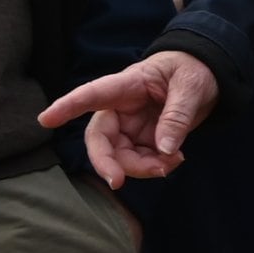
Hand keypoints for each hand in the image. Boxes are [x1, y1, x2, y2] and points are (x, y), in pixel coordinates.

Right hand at [40, 51, 223, 183]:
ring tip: (174, 162)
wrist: (208, 75)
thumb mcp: (192, 86)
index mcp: (127, 84)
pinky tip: (176, 159)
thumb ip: (177, 116)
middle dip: (106, 163)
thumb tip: (165, 149)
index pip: (92, 94)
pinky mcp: (142, 139)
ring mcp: (130, 125)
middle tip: (118, 182)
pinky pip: (139, 161)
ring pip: (119, 156)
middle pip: (100, 138)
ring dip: (141, 168)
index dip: (68, 106)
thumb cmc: (194, 70)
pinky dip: (155, 167)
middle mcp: (122, 107)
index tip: (46, 119)